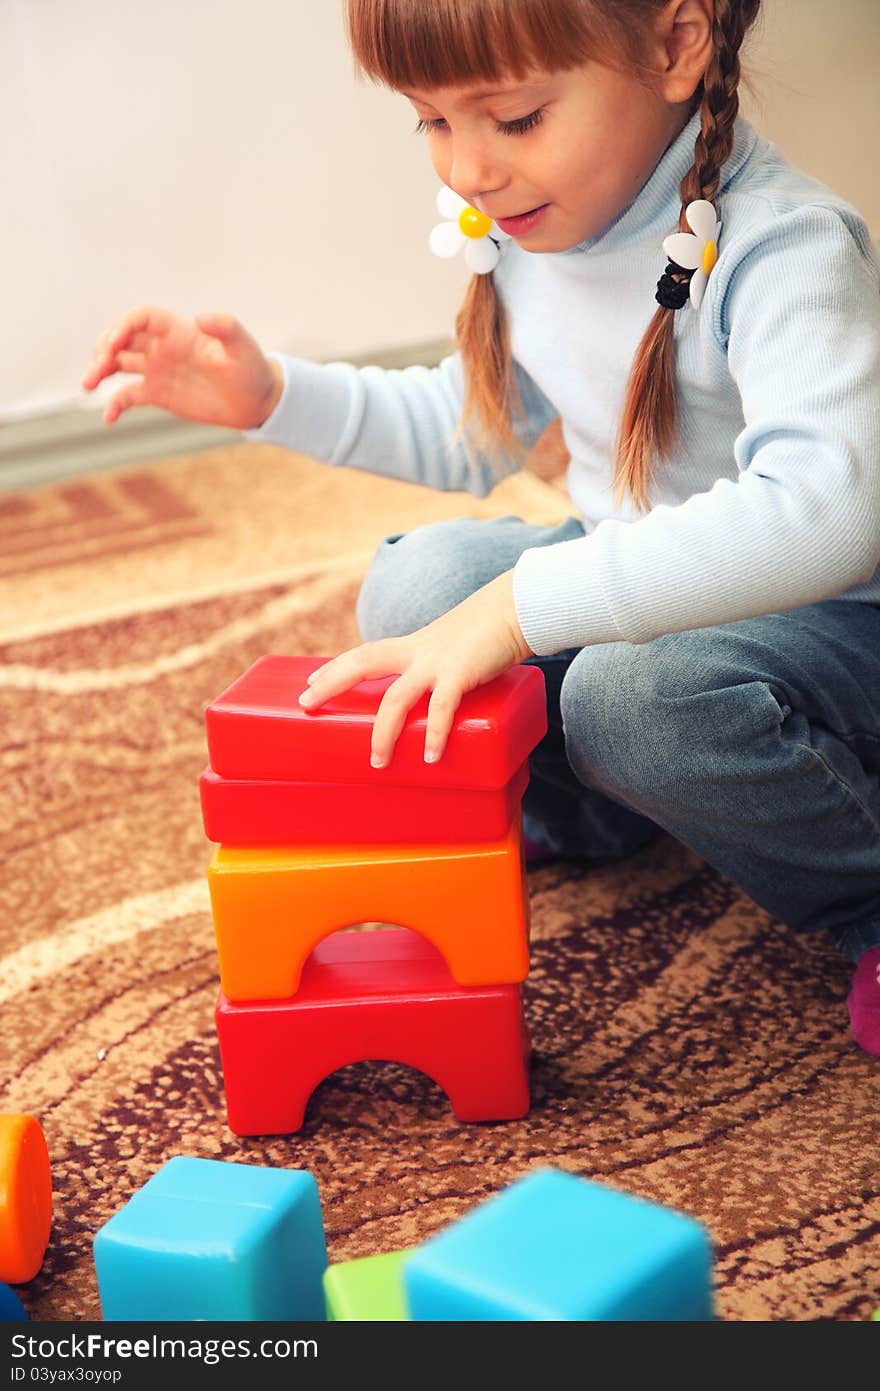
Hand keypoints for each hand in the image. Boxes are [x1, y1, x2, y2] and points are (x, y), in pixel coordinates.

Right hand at [81, 305, 281, 428]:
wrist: (256, 401)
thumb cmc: (252, 369)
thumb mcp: (243, 346)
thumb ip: (225, 327)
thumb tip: (200, 317)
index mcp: (178, 332)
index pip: (141, 319)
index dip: (124, 326)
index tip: (116, 342)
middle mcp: (162, 348)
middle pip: (122, 340)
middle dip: (104, 348)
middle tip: (99, 367)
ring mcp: (158, 370)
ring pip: (118, 364)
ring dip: (99, 370)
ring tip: (88, 386)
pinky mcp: (158, 394)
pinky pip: (128, 396)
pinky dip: (115, 404)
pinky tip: (109, 418)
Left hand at [298, 570, 533, 765]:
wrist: (518, 606)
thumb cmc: (490, 633)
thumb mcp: (456, 650)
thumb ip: (444, 674)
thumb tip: (443, 709)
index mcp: (414, 647)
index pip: (364, 653)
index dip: (335, 667)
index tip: (310, 681)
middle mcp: (418, 652)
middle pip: (363, 663)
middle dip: (332, 681)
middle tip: (307, 702)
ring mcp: (437, 662)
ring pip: (396, 698)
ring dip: (383, 731)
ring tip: (377, 762)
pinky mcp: (461, 673)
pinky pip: (441, 708)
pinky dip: (434, 733)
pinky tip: (429, 756)